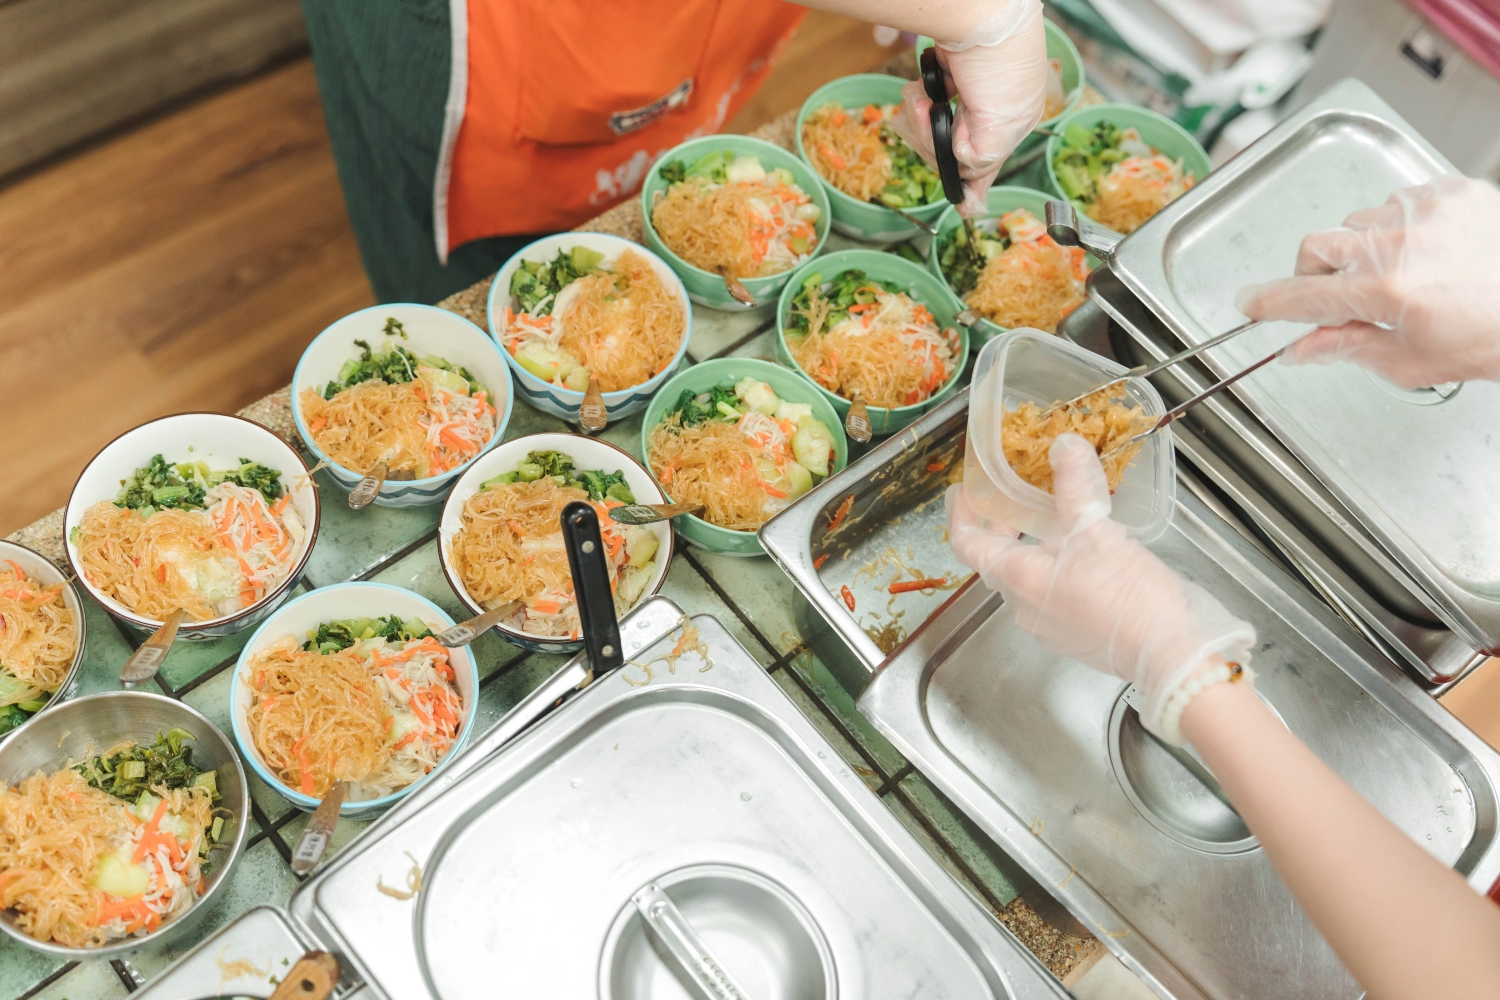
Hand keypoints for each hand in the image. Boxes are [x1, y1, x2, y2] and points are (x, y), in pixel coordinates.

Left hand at [890, 0, 1047, 216]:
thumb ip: (982, 159)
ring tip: (921, 102)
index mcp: (1014, 124)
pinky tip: (920, 91)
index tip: (965, 208)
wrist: (979, 11)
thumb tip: (961, 163)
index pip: (988, 165)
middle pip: (953, 148)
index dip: (973, 188)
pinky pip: (927, 100)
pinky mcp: (948, 73)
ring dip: (922, 120)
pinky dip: (919, 98)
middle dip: (933, 141)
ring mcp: (970, 90)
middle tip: (928, 121)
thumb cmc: (1000, 63)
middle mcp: (993, 109)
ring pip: (936, 126)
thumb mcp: (1000, 127)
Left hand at [947, 433, 1254, 739]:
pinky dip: (1054, 564)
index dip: (960, 514)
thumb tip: (1064, 446)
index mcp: (1018, 580)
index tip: (962, 490)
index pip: (967, 545)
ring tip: (1052, 514)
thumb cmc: (1128, 598)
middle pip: (996, 559)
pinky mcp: (1074, 632)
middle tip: (1010, 496)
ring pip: (1025, 576)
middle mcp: (1024, 606)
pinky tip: (1082, 549)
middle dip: (1000, 525)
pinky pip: (1050, 592)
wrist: (1170, 655)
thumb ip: (1075, 488)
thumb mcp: (1098, 532)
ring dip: (1030, 544)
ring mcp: (1049, 624)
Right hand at [1236, 176, 1499, 388]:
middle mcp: (1402, 242)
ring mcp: (1427, 210)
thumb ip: (1344, 348)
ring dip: (1361, 248)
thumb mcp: (1410, 361)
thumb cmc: (1491, 337)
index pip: (1304, 295)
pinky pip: (1399, 201)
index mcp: (1387, 290)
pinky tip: (1426, 249)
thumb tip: (1299, 349)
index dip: (1270, 302)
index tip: (1251, 303)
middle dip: (1314, 274)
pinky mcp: (1452, 191)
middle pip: (1317, 247)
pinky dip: (1400, 225)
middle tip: (1333, 295)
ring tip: (1399, 271)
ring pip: (1357, 222)